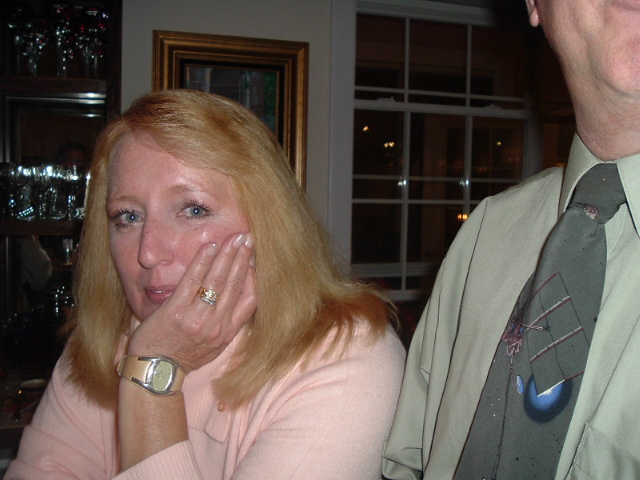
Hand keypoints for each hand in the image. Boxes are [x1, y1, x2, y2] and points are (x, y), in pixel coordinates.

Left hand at [126, 232, 256, 371]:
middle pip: (235, 285)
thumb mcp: (214, 346)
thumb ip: (226, 323)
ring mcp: (196, 318)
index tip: (254, 257)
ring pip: (217, 281)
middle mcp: (216, 325)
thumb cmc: (183, 357)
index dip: (254, 276)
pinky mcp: (176, 312)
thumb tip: (236, 297)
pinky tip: (209, 247)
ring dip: (227, 255)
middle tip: (247, 238)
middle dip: (242, 258)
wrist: (155, 370)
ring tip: (233, 238)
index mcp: (228, 333)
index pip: (250, 300)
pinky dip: (202, 262)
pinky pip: (192, 281)